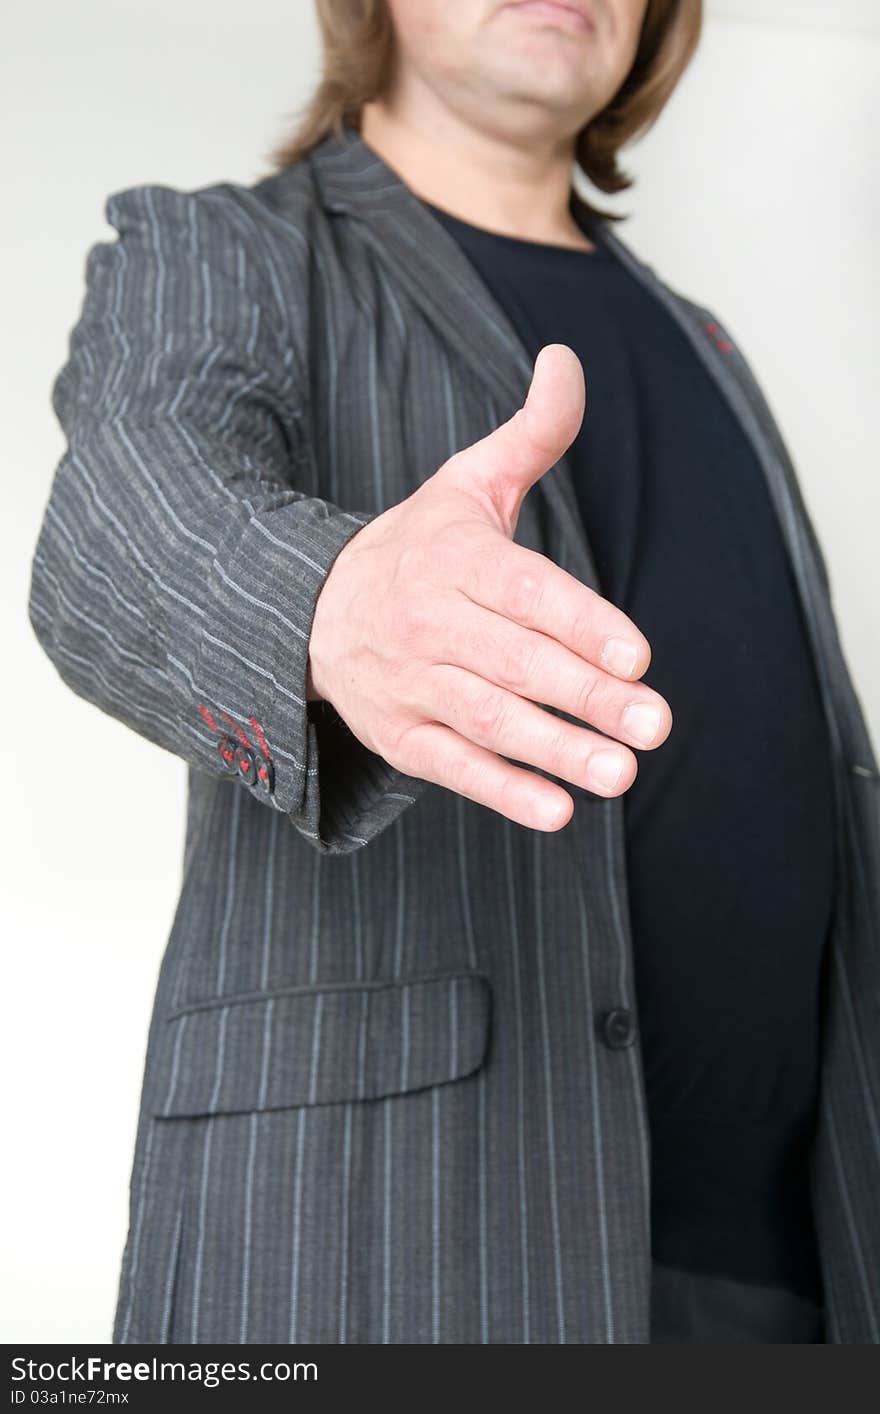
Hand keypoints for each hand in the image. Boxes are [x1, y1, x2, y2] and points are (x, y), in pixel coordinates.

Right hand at [307, 343, 671, 831]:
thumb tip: (569, 359)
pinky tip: (556, 811)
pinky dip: (501, 791)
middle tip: (655, 725)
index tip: (637, 657)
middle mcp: (428, 622)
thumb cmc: (417, 546)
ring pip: (488, 720)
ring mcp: (410, 683)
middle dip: (588, 696)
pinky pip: (452, 766)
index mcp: (452, 557)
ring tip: (621, 774)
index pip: (524, 591)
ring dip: (555, 751)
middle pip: (515, 663)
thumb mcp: (465, 483)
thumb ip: (532, 435)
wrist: (308, 609)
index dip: (580, 624)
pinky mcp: (399, 736)